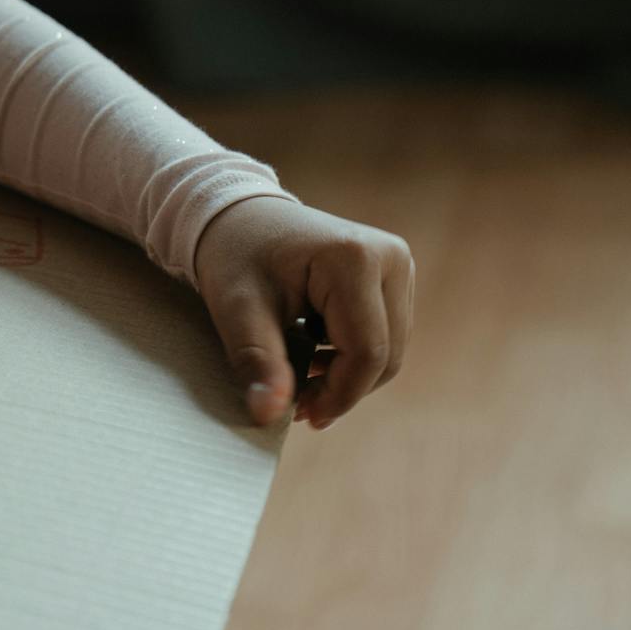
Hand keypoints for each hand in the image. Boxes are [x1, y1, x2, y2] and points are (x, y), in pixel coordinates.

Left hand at [192, 194, 414, 429]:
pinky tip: (314, 351)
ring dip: (349, 373)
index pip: (367, 352)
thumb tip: (268, 415)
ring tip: (302, 376)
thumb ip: (257, 361)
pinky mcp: (393, 273)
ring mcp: (397, 263)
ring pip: (389, 348)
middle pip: (385, 354)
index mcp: (355, 260)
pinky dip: (353, 353)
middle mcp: (390, 257)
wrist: (236, 213)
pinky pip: (385, 332)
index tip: (301, 416)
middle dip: (344, 388)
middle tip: (298, 403)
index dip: (339, 394)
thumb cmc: (233, 256)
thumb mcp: (236, 309)